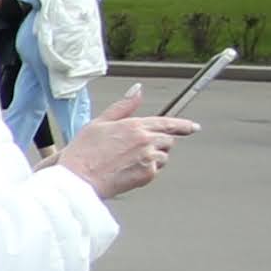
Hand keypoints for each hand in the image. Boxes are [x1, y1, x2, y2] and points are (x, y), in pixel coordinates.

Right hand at [58, 94, 187, 199]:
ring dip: (153, 158)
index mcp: (135, 125)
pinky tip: (128, 170)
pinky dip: (146, 171)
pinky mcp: (147, 175)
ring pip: (164, 157)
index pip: (167, 123)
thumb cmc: (83, 153)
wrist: (78, 180)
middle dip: (158, 143)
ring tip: (129, 161)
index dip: (183, 125)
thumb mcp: (99, 123)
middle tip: (138, 150)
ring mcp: (148, 158)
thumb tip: (137, 90)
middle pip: (168, 140)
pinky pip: (156, 171)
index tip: (193, 127)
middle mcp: (145, 140)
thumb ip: (123, 106)